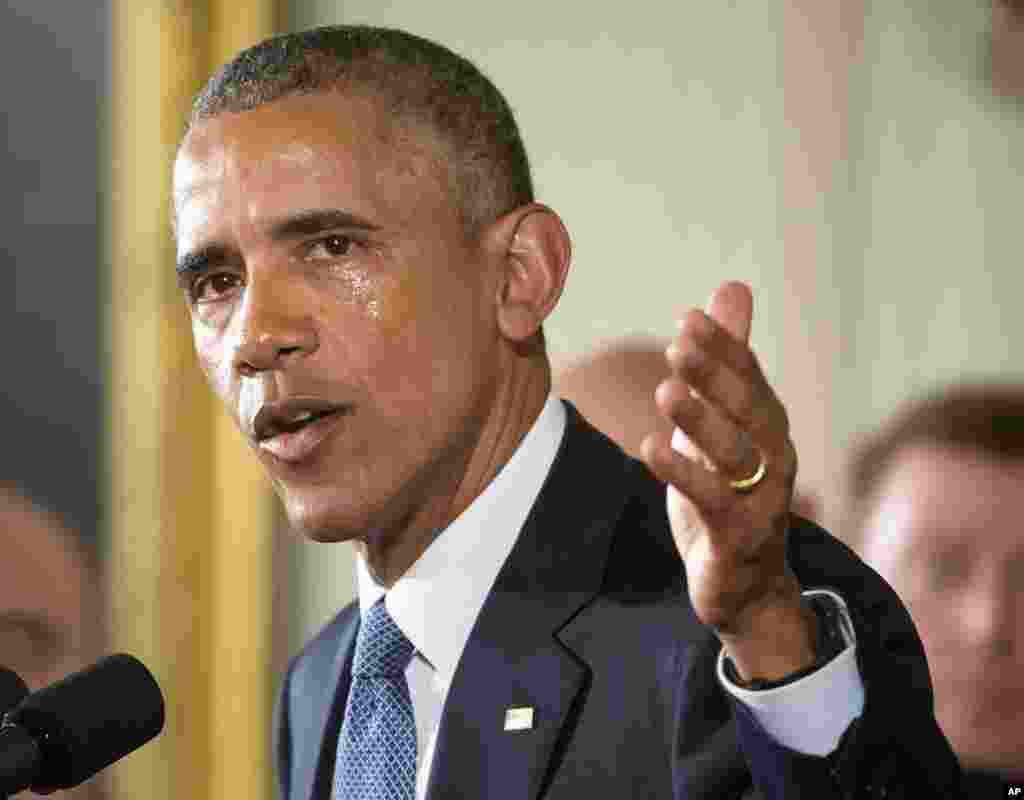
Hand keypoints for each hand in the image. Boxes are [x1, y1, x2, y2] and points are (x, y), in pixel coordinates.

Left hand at [640, 281, 816, 681]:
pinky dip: (686, 476)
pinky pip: (716, 503)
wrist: (746, 585)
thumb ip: (725, 360)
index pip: (749, 378)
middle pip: (750, 411)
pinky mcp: (739, 538)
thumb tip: (731, 289)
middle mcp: (774, 459)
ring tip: (666, 392)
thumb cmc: (730, 492)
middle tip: (679, 345)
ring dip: (703, 421)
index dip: (724, 348)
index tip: (690, 318)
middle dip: (717, 376)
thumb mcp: (721, 421)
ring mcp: (762, 500)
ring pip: (737, 456)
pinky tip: (651, 448)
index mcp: (768, 428)